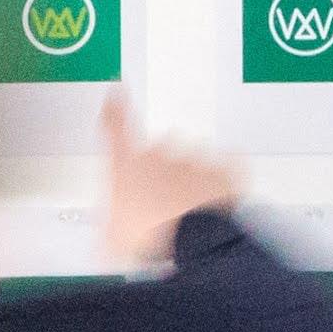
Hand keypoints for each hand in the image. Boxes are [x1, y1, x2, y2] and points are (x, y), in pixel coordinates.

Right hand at [100, 96, 243, 263]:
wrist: (193, 241)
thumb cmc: (150, 236)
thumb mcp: (110, 239)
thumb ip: (108, 228)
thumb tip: (104, 240)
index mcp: (127, 163)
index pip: (115, 125)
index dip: (116, 106)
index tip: (118, 90)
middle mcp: (159, 152)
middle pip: (159, 146)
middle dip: (160, 168)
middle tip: (160, 199)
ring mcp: (194, 158)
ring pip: (192, 158)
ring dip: (191, 177)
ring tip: (190, 207)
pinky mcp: (225, 170)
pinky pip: (228, 164)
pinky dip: (226, 174)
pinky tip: (222, 191)